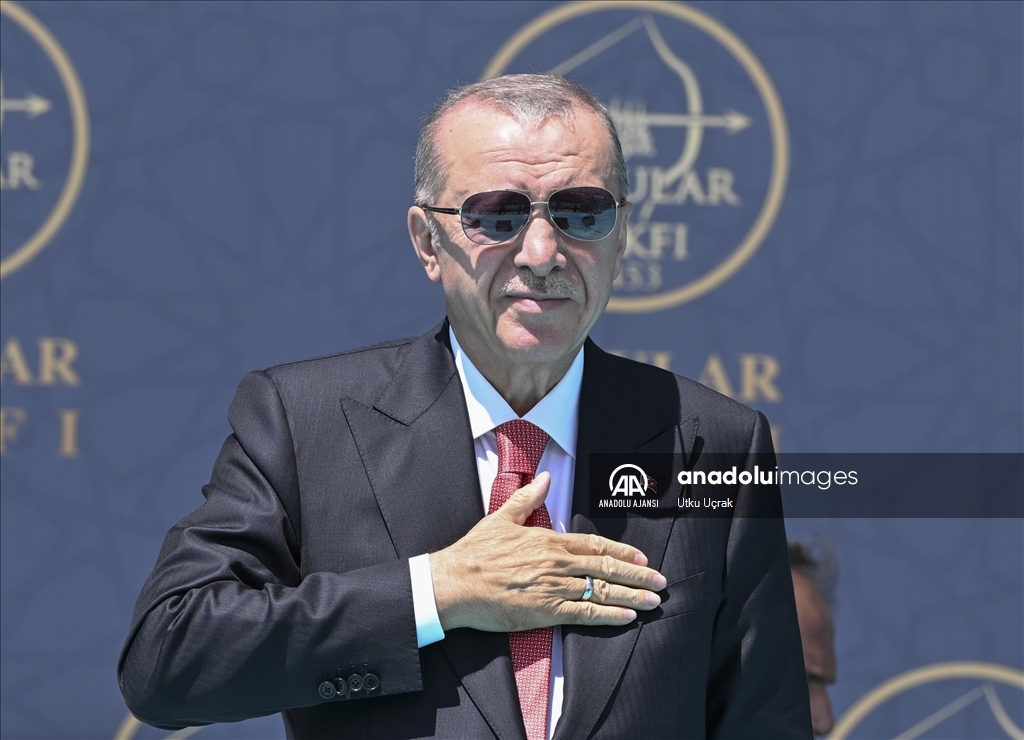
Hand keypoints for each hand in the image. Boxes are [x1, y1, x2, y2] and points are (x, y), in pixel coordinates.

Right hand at [429, 472, 666, 631]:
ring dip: (631, 595)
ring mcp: (553, 588)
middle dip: (637, 574)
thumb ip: (529, 499)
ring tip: (653, 599)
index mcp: (548, 540)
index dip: (621, 551)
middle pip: (606, 567)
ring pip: (601, 590)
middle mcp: (556, 563)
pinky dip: (609, 614)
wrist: (455, 583)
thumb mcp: (501, 517)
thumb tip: (546, 478)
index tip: (641, 556)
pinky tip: (627, 616)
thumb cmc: (474, 552)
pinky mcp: (545, 611)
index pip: (594, 544)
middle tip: (660, 580)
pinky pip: (584, 613)